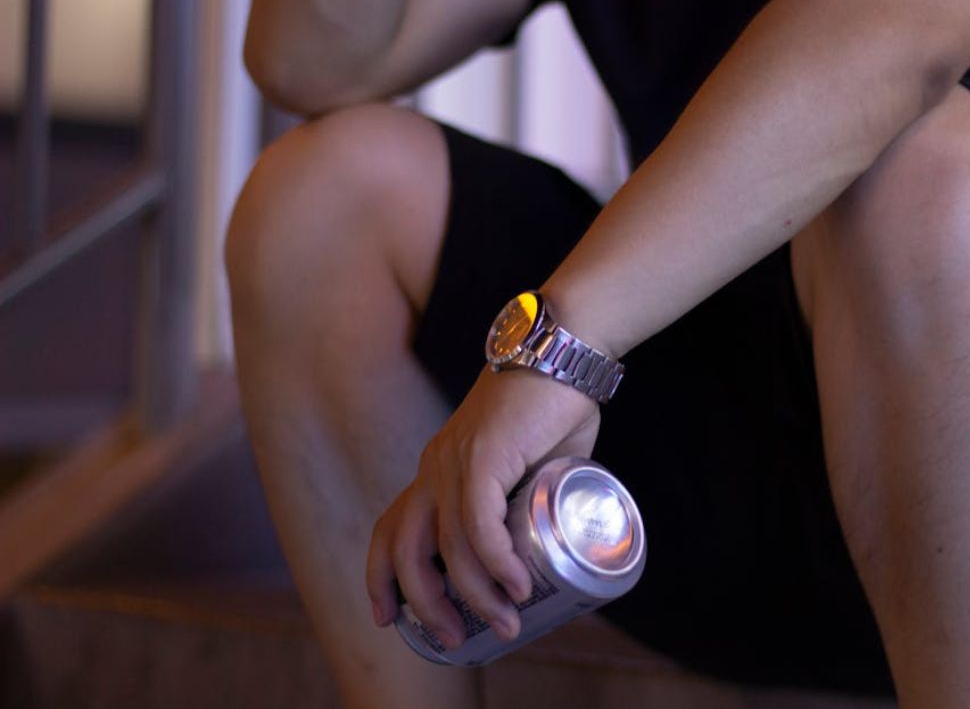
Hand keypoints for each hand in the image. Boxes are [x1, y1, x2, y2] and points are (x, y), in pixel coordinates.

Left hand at [365, 367, 599, 646]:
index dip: (381, 578)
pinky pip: (478, 524)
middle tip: (456, 639)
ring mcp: (455, 461)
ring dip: (477, 594)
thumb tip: (547, 549)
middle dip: (424, 604)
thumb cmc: (554, 407)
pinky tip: (515, 585)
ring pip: (448, 546)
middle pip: (405, 550)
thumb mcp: (531, 466)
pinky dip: (496, 562)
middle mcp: (435, 467)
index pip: (390, 529)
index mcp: (438, 469)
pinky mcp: (484, 455)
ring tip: (508, 621)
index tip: (389, 618)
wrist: (565, 353)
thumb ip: (528, 501)